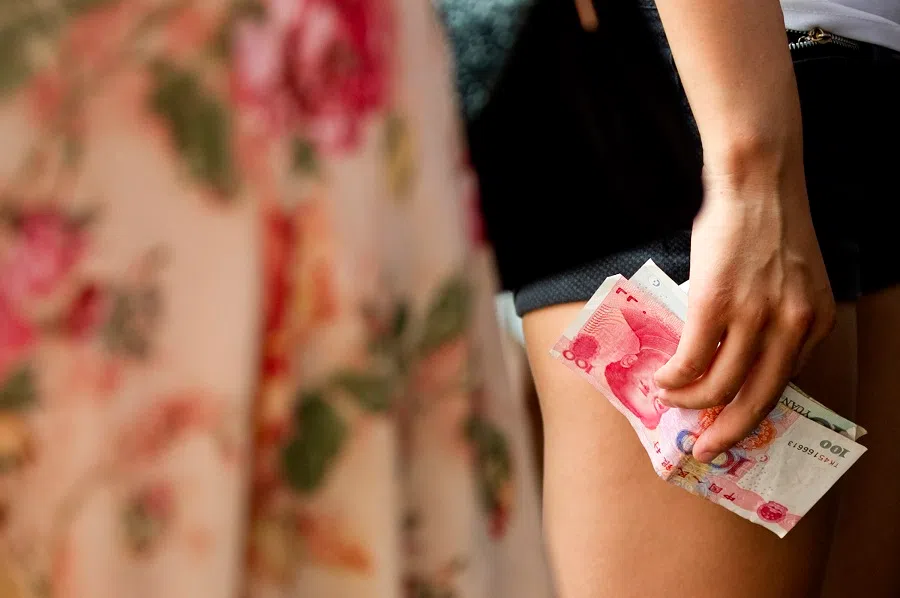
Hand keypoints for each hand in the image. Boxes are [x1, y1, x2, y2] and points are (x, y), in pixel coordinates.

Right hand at [653, 157, 835, 462]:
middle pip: (758, 400)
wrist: (755, 180)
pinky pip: (692, 360)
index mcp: (816, 322)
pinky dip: (674, 378)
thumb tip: (737, 354)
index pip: (785, 385)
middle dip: (728, 432)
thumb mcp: (793, 278)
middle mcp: (792, 327)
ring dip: (690, 402)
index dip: (753, 412)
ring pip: (720, 386)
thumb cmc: (766, 223)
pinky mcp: (716, 304)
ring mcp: (754, 317)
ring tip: (670, 400)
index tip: (730, 427)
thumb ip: (778, 318)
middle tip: (705, 448)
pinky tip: (662, 379)